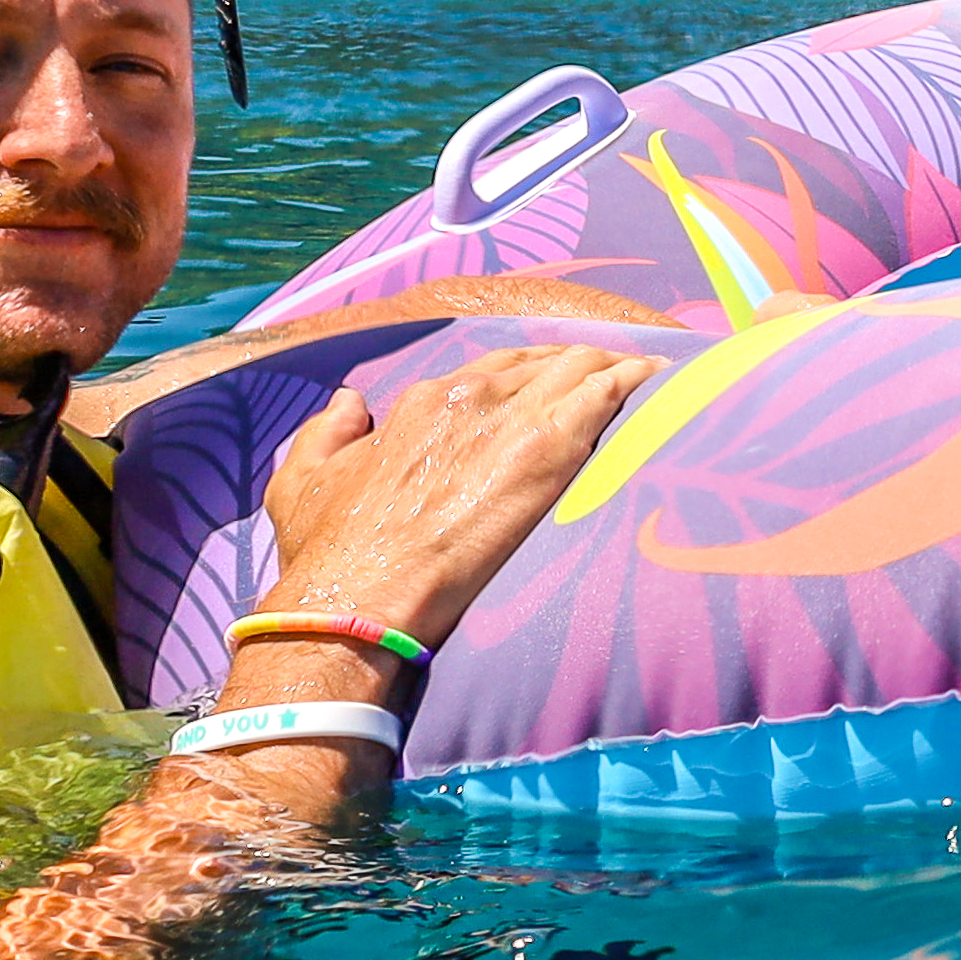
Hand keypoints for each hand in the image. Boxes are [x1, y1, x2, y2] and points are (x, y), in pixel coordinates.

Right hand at [252, 340, 658, 644]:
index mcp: (423, 401)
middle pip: (541, 363)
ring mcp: (509, 420)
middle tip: (610, 373)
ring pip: (579, 369)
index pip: (493, 371)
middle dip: (577, 364)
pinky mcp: (545, 452)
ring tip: (646, 371)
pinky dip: (633, 381)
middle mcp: (468, 398)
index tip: (550, 381)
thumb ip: (329, 431)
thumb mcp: (302, 478)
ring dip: (613, 367)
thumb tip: (350, 401)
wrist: (361, 596)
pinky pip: (602, 397)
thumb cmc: (331, 551)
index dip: (527, 374)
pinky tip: (658, 379)